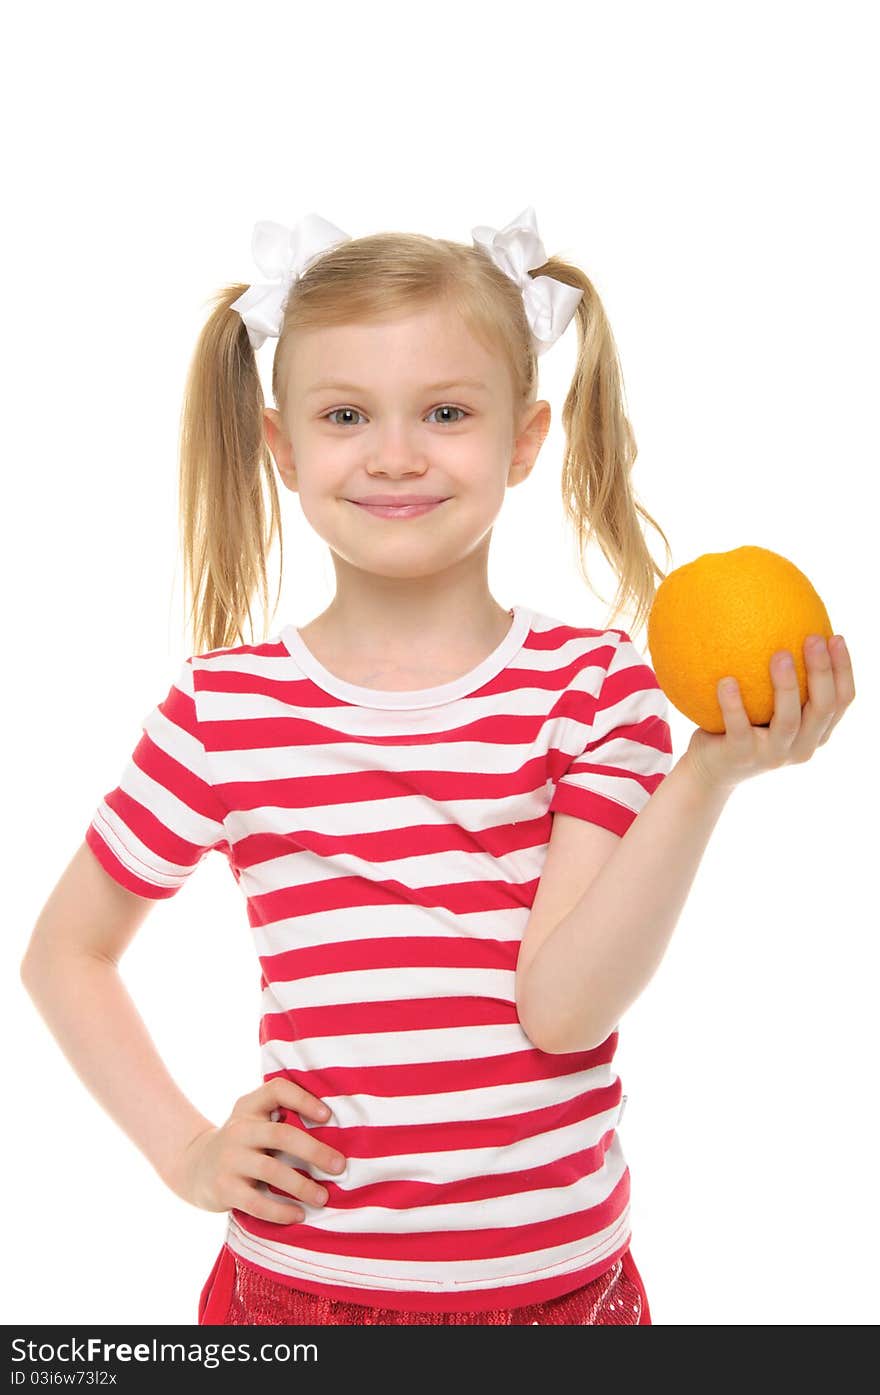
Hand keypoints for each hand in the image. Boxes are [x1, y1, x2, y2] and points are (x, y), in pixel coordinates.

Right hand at [163, 1078, 346, 1223]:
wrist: (195, 1168)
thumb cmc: (242, 1143)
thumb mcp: (253, 1120)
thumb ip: (281, 1117)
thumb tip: (337, 1129)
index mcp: (249, 1107)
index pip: (276, 1090)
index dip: (303, 1099)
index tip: (328, 1116)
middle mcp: (238, 1129)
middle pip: (281, 1134)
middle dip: (315, 1151)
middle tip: (340, 1166)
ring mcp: (229, 1159)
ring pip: (271, 1170)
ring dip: (302, 1186)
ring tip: (324, 1197)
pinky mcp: (224, 1189)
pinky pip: (256, 1202)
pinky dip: (280, 1211)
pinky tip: (299, 1215)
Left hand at [685, 634, 854, 792]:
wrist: (711, 769)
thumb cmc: (745, 726)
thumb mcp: (770, 706)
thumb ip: (784, 680)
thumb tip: (785, 623)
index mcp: (815, 732)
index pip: (841, 701)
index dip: (844, 669)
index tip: (836, 637)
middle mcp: (801, 746)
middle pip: (822, 708)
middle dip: (822, 672)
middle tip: (812, 638)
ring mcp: (772, 755)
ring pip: (788, 720)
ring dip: (786, 686)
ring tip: (780, 653)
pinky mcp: (741, 756)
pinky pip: (738, 726)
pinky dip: (733, 703)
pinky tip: (726, 679)